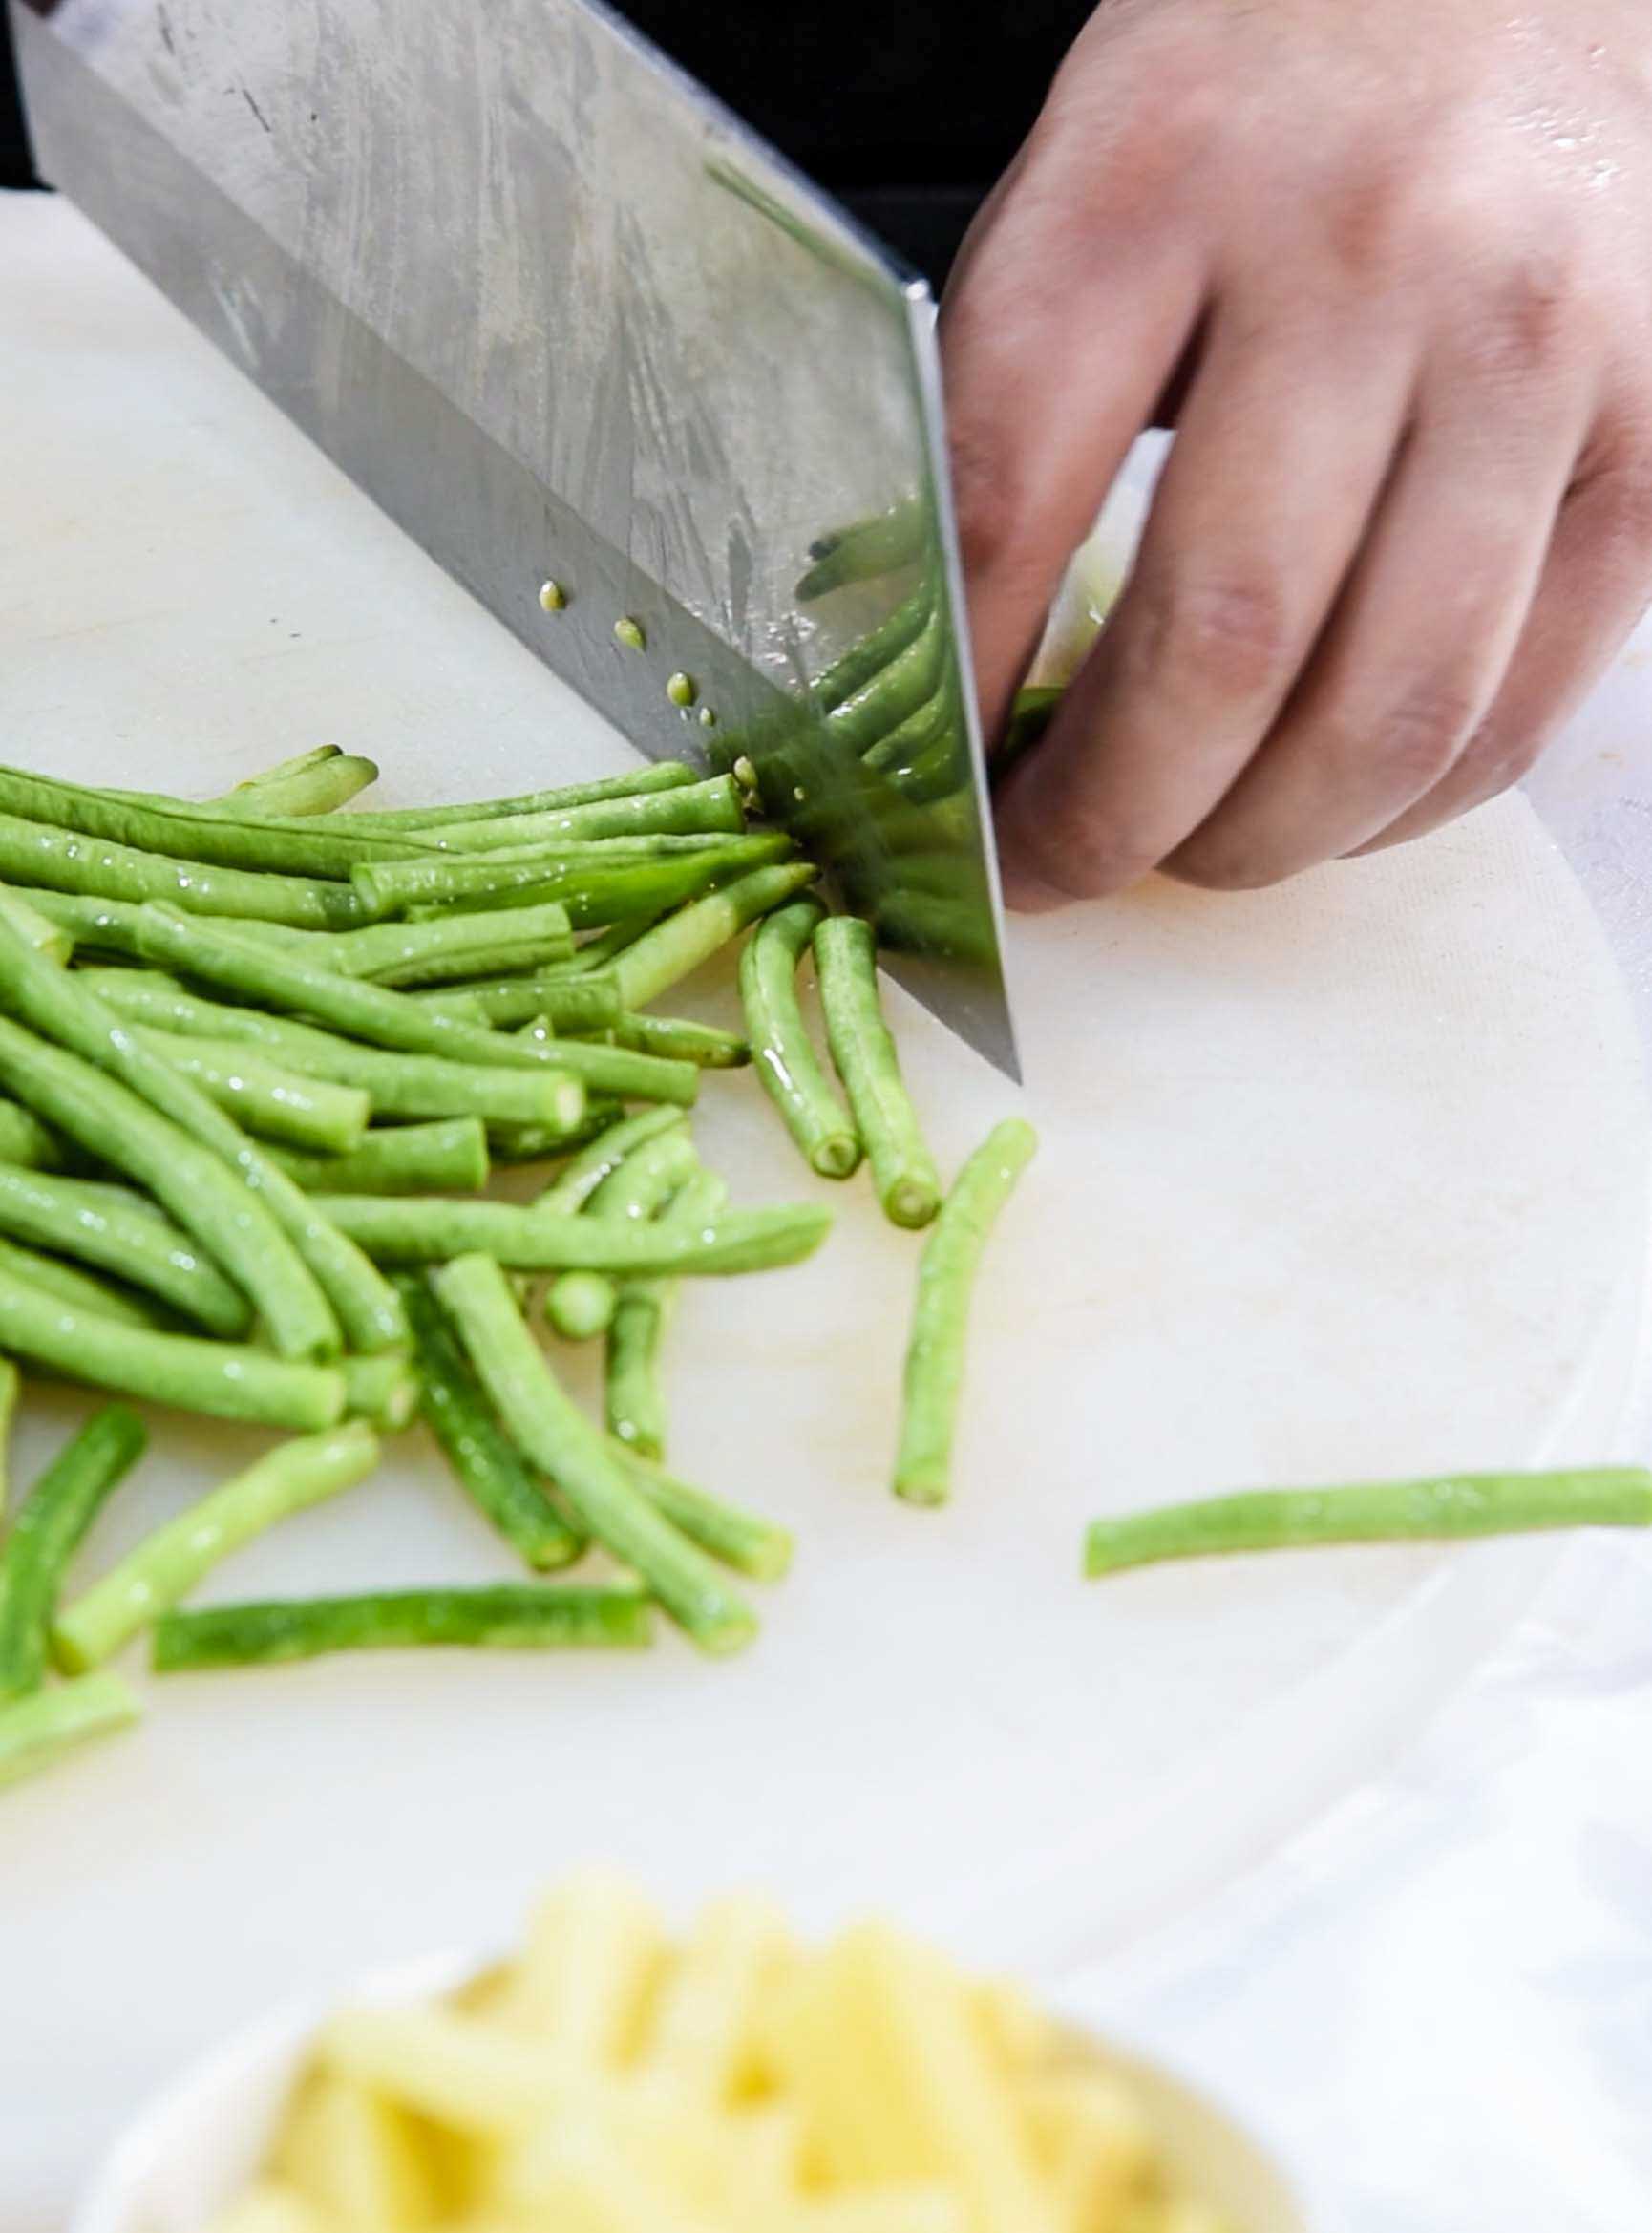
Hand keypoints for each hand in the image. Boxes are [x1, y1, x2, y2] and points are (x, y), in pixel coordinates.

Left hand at [943, 0, 1651, 903]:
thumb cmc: (1266, 98)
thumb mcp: (1089, 182)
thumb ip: (1016, 405)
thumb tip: (953, 669)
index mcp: (1161, 181)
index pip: (1017, 503)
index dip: (958, 695)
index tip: (933, 786)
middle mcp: (1367, 258)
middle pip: (1218, 645)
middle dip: (1111, 820)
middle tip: (1055, 868)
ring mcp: (1532, 350)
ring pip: (1390, 711)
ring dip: (1265, 842)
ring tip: (1196, 851)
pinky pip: (1524, 704)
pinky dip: (1410, 805)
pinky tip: (1334, 800)